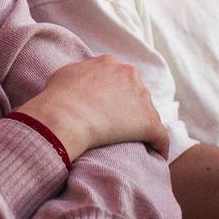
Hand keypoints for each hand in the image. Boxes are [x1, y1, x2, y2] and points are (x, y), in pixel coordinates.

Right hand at [17, 55, 167, 158]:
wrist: (64, 116)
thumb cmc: (57, 97)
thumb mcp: (65, 73)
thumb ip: (81, 72)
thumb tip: (82, 80)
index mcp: (109, 63)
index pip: (119, 77)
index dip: (115, 93)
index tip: (109, 106)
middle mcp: (129, 74)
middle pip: (136, 92)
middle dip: (130, 107)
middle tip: (118, 125)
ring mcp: (141, 97)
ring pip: (148, 113)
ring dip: (142, 126)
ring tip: (135, 143)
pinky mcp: (148, 122)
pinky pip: (160, 136)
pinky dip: (159, 146)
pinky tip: (156, 155)